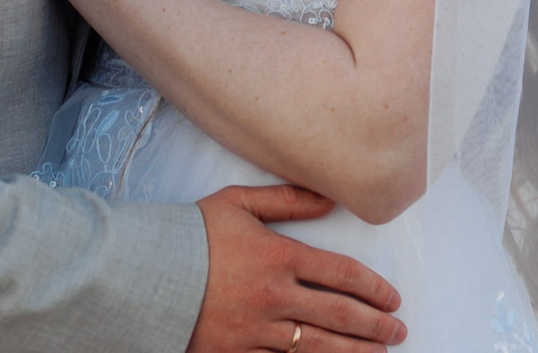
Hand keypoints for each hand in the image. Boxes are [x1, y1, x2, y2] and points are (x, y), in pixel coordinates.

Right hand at [188, 185, 405, 352]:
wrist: (140, 275)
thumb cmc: (190, 235)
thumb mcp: (238, 204)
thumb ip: (287, 200)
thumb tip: (330, 199)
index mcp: (278, 257)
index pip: (342, 274)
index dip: (374, 288)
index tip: (393, 298)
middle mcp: (273, 296)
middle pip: (339, 315)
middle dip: (374, 326)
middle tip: (397, 333)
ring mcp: (255, 331)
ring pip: (317, 347)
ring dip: (353, 352)